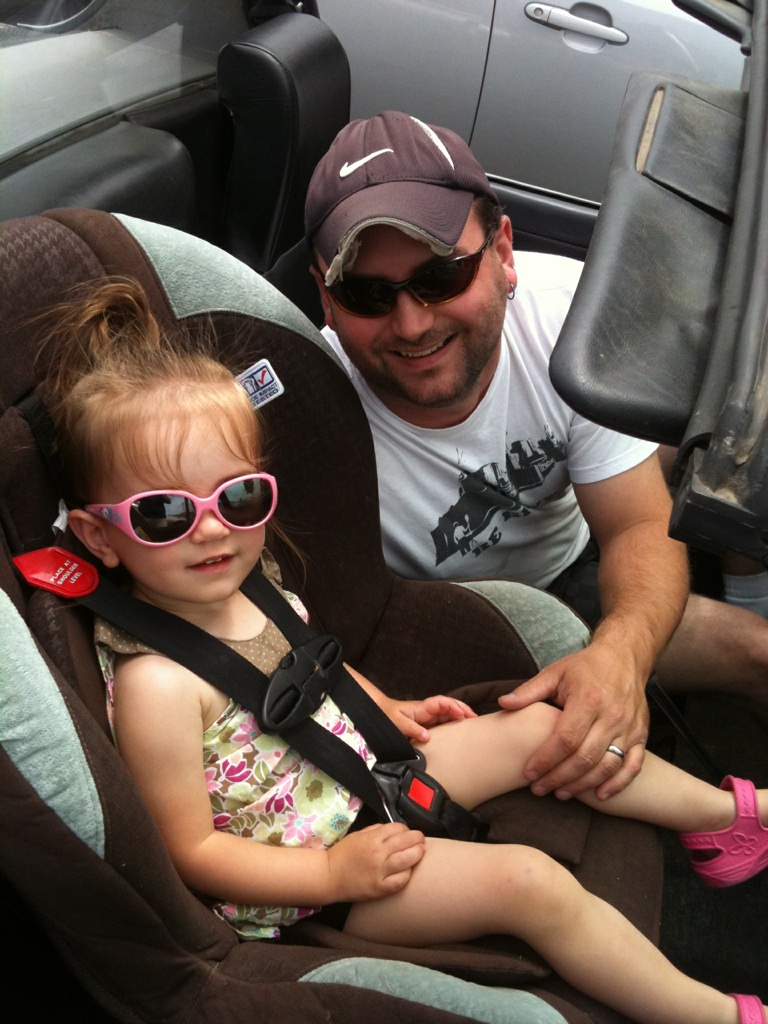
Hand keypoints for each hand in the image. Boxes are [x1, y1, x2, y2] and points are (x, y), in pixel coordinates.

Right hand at [327, 823, 425, 900]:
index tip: (408, 833)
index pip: (397, 828)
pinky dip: (407, 875)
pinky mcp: (379, 888)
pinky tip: (409, 871)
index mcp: (371, 838)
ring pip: (406, 859)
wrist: (329, 876)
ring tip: (421, 852)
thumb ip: (376, 830)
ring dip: (417, 854)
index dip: (406, 830)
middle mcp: (377, 852)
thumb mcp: (358, 835)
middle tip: (421, 840)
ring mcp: (379, 871)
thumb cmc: (343, 855)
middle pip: (406, 841)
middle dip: (417, 838)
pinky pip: (400, 881)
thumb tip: (394, 829)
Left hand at [386, 695, 476, 742]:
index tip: (461, 714)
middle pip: (449, 706)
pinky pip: (443, 723)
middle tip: (475, 718)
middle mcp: (428, 711)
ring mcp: (429, 717)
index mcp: (422, 707)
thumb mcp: (397, 723)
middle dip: (463, 709)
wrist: (378, 714)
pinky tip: (461, 730)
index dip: (453, 706)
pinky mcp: (428, 725)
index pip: (441, 702)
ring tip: (473, 724)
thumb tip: (428, 737)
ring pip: (448, 714)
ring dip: (461, 717)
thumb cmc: (387, 715)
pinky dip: (454, 724)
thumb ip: (412, 728)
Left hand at [498, 641, 648, 798]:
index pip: (565, 739)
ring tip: (561, 793)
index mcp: (588, 700)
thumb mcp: (555, 672)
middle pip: (584, 758)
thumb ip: (529, 691)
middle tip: (539, 789)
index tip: (529, 773)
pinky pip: (632, 766)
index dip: (545, 760)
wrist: (624, 657)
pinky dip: (617, 784)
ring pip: (607, 766)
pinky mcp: (641, 734)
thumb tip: (503, 704)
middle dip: (559, 778)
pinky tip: (599, 795)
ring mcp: (629, 727)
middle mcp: (611, 716)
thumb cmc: (586, 667)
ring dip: (583, 785)